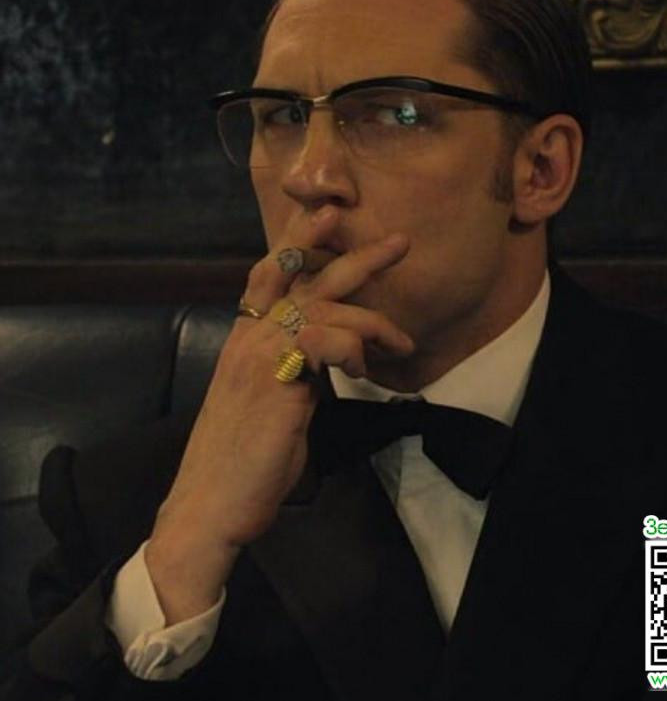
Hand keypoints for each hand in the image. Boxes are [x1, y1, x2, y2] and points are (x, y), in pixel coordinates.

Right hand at [151, 206, 413, 555]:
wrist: (209, 505)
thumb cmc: (242, 460)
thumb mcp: (271, 404)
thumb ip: (296, 372)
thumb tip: (325, 360)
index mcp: (244, 340)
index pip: (269, 274)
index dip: (299, 242)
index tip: (332, 216)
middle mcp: (248, 338)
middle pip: (300, 275)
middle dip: (353, 253)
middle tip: (399, 241)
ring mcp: (258, 356)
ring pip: (323, 306)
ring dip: (371, 318)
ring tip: (401, 342)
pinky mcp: (275, 380)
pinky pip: (324, 341)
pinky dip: (353, 348)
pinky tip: (363, 372)